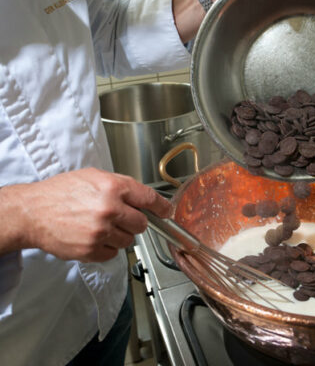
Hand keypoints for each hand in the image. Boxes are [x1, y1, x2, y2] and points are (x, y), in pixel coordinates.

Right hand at [3, 168, 171, 261]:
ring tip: (101, 226)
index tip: (166, 211)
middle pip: (142, 223)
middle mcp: (110, 210)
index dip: (162, 206)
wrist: (33, 212)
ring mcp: (101, 232)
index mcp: (113, 188)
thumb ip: (121, 186)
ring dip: (120, 235)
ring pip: (129, 240)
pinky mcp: (92, 250)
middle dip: (135, 221)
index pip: (150, 198)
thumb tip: (143, 198)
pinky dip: (108, 247)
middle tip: (121, 217)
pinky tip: (94, 236)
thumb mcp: (93, 176)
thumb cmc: (60, 192)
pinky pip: (114, 253)